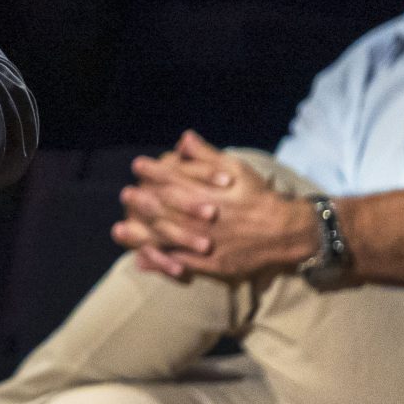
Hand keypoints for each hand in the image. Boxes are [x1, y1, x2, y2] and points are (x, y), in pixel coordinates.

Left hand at [114, 131, 311, 281]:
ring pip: (170, 238)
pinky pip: (181, 263)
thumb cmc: (258, 196)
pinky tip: (141, 258)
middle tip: (125, 195)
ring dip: (141, 234)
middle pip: (167, 209)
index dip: (154, 170)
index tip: (137, 165)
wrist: (284, 233)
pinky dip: (160, 261)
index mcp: (212, 193)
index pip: (176, 178)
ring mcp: (208, 243)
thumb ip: (208, 156)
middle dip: (142, 202)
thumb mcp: (238, 169)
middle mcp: (207, 218)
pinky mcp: (212, 264)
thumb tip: (184, 139)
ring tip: (119, 230)